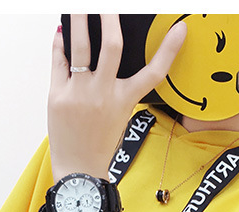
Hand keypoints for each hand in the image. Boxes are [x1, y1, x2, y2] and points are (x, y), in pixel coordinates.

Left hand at [48, 14, 185, 180]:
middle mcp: (104, 94)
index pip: (154, 73)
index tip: (180, 29)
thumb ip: (114, 86)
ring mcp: (80, 94)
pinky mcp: (59, 96)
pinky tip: (62, 32)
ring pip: (80, 46)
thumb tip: (100, 50)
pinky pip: (59, 61)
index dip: (169, 50)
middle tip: (106, 3)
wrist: (79, 169)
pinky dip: (60, 43)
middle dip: (109, 16)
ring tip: (78, 6)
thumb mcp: (118, 115)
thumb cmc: (99, 143)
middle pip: (112, 45)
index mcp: (125, 100)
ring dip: (79, 19)